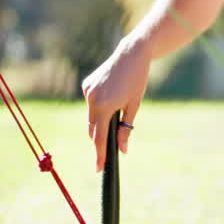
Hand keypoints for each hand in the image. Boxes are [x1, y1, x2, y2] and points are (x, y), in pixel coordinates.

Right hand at [81, 42, 149, 171]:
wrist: (131, 54)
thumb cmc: (137, 80)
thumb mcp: (134, 107)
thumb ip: (125, 130)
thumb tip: (122, 150)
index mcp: (104, 107)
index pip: (99, 138)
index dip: (99, 155)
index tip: (99, 168)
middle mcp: (92, 100)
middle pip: (92, 129)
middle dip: (100, 139)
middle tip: (108, 150)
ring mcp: (87, 92)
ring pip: (91, 116)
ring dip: (99, 121)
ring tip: (116, 111)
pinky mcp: (86, 85)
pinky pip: (91, 103)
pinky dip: (97, 107)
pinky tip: (110, 97)